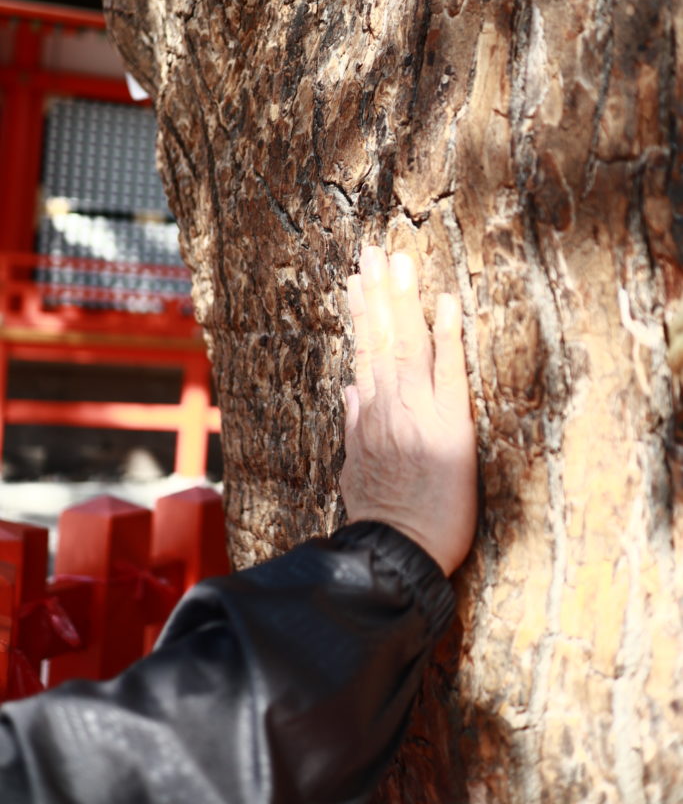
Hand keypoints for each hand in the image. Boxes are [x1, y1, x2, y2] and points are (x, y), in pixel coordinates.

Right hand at [340, 246, 476, 574]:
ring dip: (404, 301)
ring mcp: (418, 413)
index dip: (363, 314)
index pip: (365, 352)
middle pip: (383, 339)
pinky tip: (446, 303)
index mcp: (370, 416)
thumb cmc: (381, 519)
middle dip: (379, 293)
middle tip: (375, 250)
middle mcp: (390, 407)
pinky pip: (449, 374)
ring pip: (408, 346)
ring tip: (400, 261)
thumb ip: (354, 426)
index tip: (358, 281)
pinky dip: (447, 337)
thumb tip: (350, 389)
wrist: (398, 556)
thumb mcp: (355, 471)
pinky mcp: (451, 428)